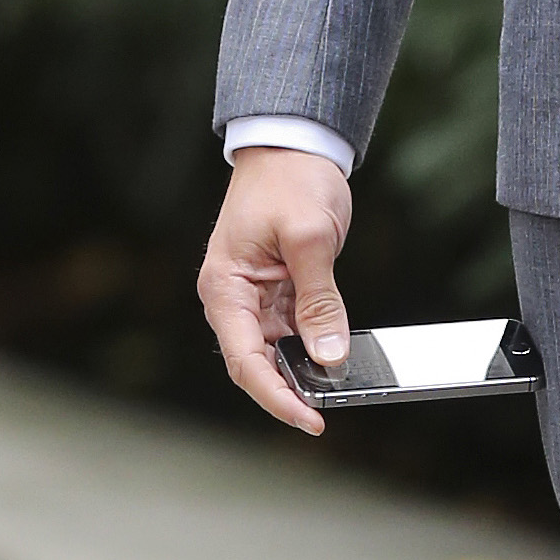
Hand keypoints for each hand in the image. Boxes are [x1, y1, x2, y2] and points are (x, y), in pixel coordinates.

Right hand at [198, 148, 352, 434]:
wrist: (294, 141)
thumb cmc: (290, 178)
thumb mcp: (309, 237)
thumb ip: (318, 300)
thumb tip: (329, 356)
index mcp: (225, 287)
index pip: (246, 359)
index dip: (275, 395)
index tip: (308, 419)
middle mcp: (234, 297)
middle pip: (257, 362)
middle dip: (289, 389)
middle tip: (326, 412)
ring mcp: (255, 294)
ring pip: (276, 349)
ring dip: (302, 368)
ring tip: (334, 390)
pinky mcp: (278, 287)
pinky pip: (292, 327)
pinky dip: (312, 343)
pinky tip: (333, 356)